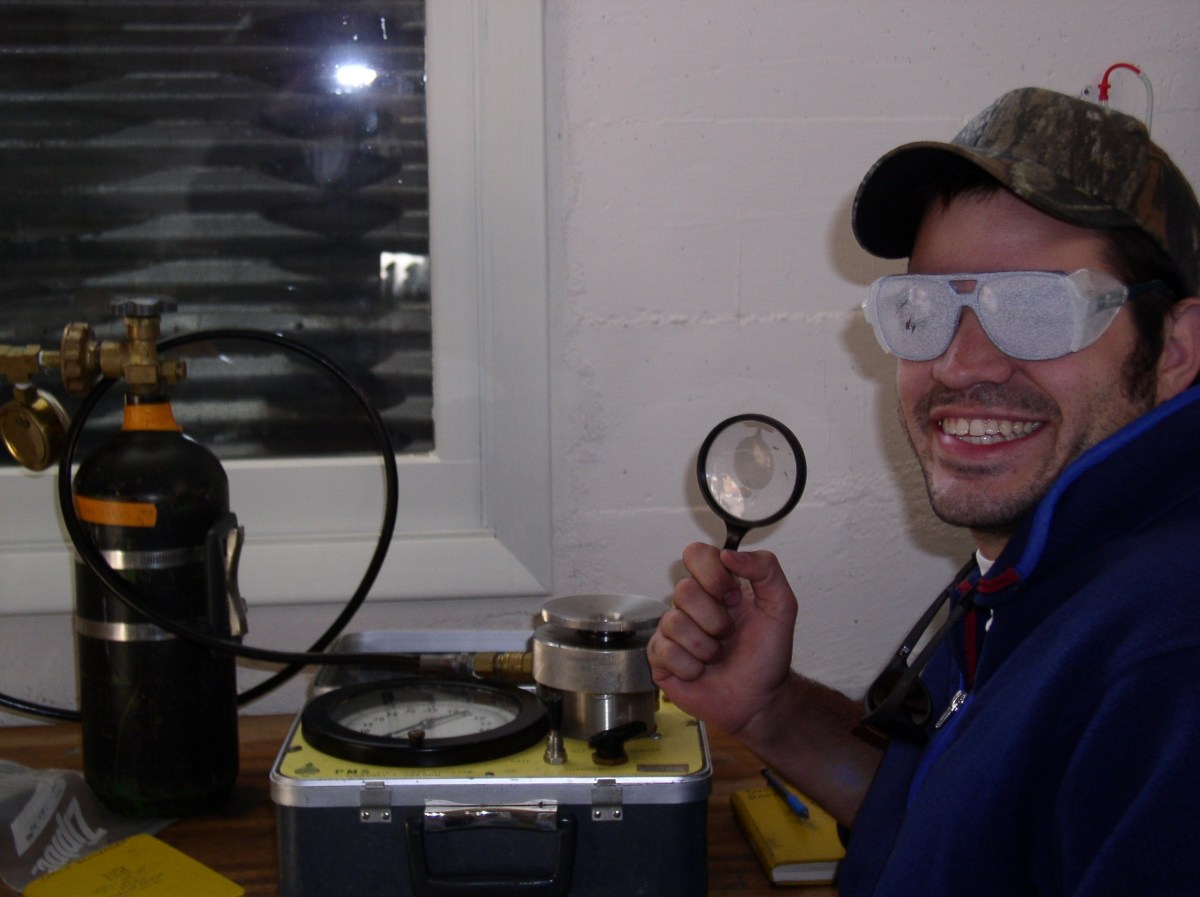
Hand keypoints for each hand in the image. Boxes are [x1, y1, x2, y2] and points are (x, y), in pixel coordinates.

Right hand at [648, 543, 797, 735]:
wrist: (759, 699)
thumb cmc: (767, 654)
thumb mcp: (781, 606)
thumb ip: (765, 569)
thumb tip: (728, 554)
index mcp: (716, 585)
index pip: (696, 554)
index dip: (713, 575)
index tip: (733, 598)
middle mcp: (691, 603)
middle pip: (684, 589)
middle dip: (715, 619)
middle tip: (728, 633)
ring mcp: (673, 629)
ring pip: (674, 622)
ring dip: (706, 646)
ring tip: (717, 656)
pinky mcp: (660, 657)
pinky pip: (664, 651)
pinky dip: (690, 666)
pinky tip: (701, 671)